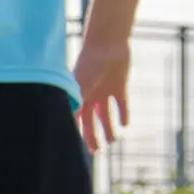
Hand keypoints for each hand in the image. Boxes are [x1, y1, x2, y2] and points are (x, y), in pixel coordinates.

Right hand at [73, 35, 130, 151]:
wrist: (108, 42)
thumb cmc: (91, 63)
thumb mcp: (82, 86)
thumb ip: (76, 104)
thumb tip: (67, 122)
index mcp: (78, 96)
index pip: (76, 119)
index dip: (76, 132)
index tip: (75, 147)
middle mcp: (90, 95)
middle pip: (91, 120)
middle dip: (93, 136)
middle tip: (96, 151)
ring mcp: (105, 90)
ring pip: (106, 114)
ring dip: (109, 128)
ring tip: (113, 142)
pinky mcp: (119, 85)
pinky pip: (121, 103)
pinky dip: (123, 113)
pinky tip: (125, 125)